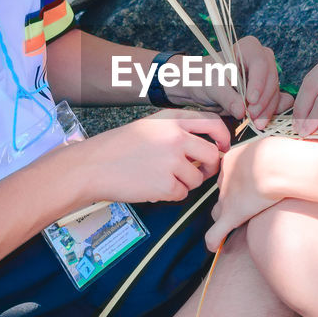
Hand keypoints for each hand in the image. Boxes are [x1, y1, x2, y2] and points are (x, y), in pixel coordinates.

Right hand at [79, 110, 230, 202]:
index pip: (214, 123)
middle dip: (209, 167)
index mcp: (173, 121)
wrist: (93, 166)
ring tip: (162, 178)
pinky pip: (183, 194)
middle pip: (212, 156)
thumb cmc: (118, 146)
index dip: (224, 137)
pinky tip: (154, 187)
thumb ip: (177, 128)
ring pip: (198, 179)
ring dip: (186, 183)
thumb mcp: (149, 125)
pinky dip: (172, 194)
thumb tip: (205, 140)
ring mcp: (172, 163)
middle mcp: (176, 139)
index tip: (222, 147)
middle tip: (197, 171)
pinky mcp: (166, 185)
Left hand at [175, 35, 292, 129]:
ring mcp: (266, 76)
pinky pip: (277, 101)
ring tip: (256, 123)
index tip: (251, 100)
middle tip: (252, 116)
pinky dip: (271, 112)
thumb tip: (241, 111)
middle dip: (263, 100)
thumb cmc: (205, 77)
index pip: (260, 63)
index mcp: (248, 48)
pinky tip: (263, 121)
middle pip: (271, 79)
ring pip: (275, 92)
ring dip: (268, 110)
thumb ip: (226, 97)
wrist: (202, 87)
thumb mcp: (211, 85)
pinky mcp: (268, 92)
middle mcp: (262, 60)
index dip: (258, 82)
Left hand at [206, 135, 292, 249]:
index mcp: (233, 160)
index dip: (237, 184)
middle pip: (222, 192)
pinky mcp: (231, 215)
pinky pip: (215, 232)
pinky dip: (213, 240)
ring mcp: (226, 198)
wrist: (276, 165)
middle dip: (229, 200)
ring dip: (222, 218)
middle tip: (243, 205)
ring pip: (217, 211)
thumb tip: (289, 161)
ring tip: (229, 226)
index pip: (229, 175)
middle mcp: (225, 178)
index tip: (248, 188)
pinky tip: (214, 246)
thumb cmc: (282, 156)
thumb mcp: (276, 150)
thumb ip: (275, 157)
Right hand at [293, 42, 317, 135]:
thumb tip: (317, 138)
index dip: (312, 119)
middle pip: (311, 84)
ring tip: (301, 122)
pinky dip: (313, 92)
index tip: (304, 136)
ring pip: (312, 78)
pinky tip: (311, 110)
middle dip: (302, 109)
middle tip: (297, 130)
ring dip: (305, 101)